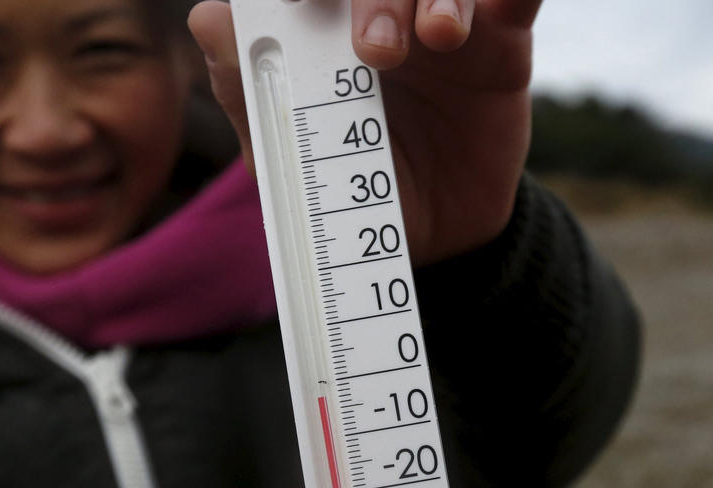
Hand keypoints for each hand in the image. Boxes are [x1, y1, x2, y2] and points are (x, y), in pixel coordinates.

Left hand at [187, 0, 539, 264]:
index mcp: (317, 27)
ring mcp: (439, 21)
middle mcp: (376, 11)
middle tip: (375, 49)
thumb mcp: (290, 162)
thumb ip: (247, 93)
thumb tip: (209, 17)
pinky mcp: (500, 42)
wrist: (434, 240)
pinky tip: (503, 6)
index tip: (306, 3)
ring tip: (437, 36)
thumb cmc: (350, 197)